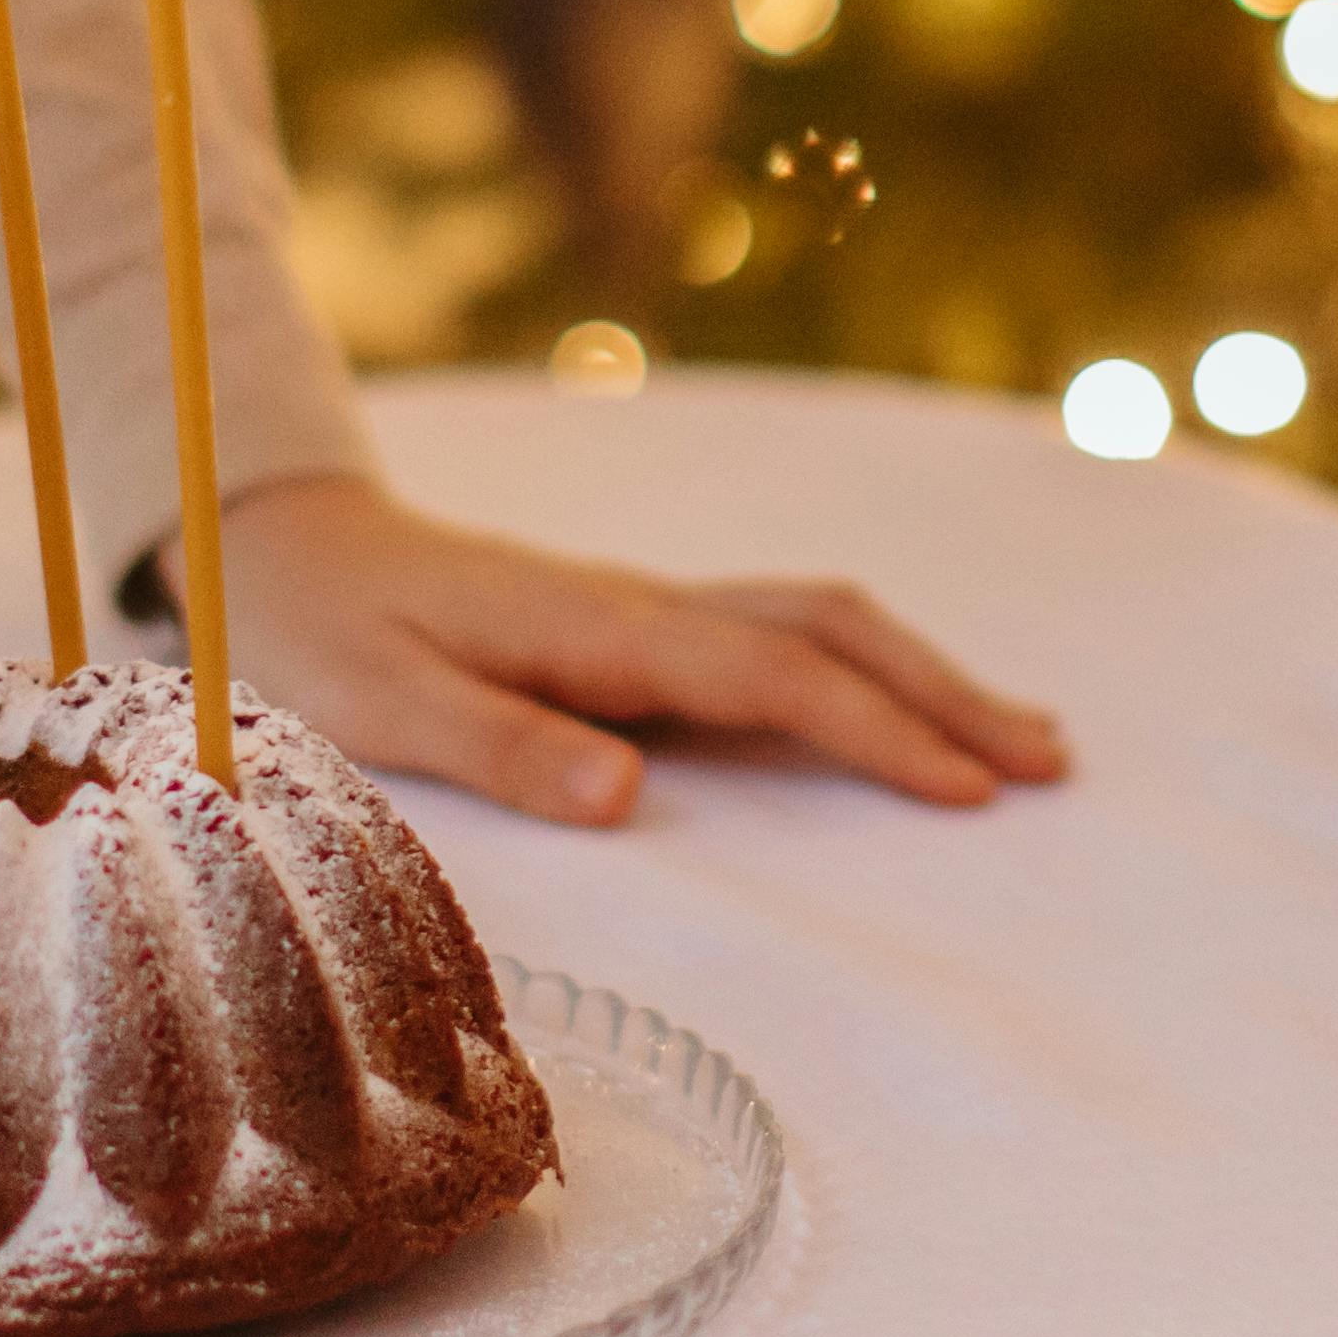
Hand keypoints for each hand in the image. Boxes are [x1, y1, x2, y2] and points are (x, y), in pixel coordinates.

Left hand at [200, 474, 1071, 827]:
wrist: (290, 544)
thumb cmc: (326, 635)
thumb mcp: (380, 705)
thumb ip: (498, 746)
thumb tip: (627, 793)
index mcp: (600, 631)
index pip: (770, 677)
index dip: (874, 730)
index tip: (963, 789)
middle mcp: (647, 609)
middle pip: (830, 629)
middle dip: (943, 692)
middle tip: (1047, 763)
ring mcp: (651, 613)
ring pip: (819, 624)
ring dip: (923, 675)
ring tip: (1022, 741)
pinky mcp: (642, 629)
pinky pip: (783, 640)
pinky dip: (867, 672)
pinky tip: (903, 713)